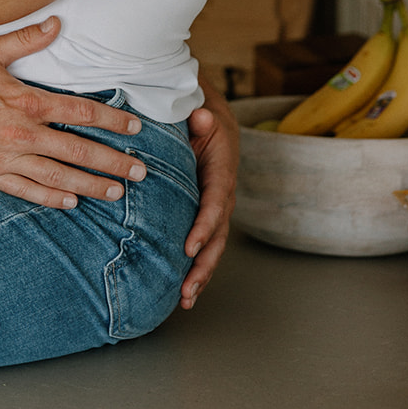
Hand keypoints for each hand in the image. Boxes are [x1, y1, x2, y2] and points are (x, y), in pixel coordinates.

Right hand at [0, 19, 149, 209]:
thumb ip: (27, 39)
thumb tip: (57, 22)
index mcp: (27, 101)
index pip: (81, 112)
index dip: (112, 121)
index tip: (135, 129)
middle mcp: (23, 133)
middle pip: (79, 150)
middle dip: (113, 161)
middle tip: (140, 172)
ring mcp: (7, 157)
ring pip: (59, 176)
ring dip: (91, 185)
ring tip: (117, 192)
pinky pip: (27, 190)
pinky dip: (52, 198)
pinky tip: (72, 203)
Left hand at [179, 74, 237, 308]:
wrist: (210, 115)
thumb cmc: (199, 113)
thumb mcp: (199, 109)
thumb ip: (199, 114)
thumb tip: (200, 115)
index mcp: (221, 170)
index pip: (214, 203)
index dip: (203, 226)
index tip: (189, 248)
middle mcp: (223, 194)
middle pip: (217, 235)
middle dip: (204, 264)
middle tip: (187, 289)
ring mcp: (217, 207)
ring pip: (213, 246)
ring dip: (201, 274)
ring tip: (186, 300)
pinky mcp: (206, 215)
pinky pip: (205, 243)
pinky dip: (197, 267)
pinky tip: (184, 291)